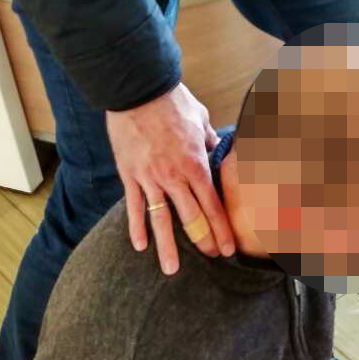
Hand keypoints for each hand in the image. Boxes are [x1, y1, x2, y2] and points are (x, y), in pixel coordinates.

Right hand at [106, 83, 235, 274]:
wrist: (138, 89)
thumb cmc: (172, 101)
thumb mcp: (200, 119)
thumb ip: (210, 140)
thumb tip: (217, 148)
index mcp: (195, 165)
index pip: (213, 205)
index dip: (222, 229)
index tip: (228, 249)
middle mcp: (174, 177)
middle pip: (192, 218)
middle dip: (203, 241)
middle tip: (210, 259)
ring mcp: (150, 178)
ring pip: (161, 220)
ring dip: (167, 247)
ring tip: (171, 270)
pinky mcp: (130, 175)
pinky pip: (134, 206)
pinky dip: (136, 227)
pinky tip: (139, 246)